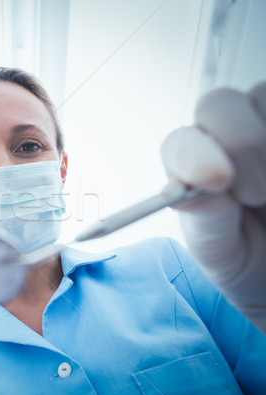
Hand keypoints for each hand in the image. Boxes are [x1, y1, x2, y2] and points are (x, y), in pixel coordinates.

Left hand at [161, 82, 265, 333]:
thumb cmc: (245, 252)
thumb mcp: (222, 250)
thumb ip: (208, 220)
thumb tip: (191, 193)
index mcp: (189, 163)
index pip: (181, 143)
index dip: (197, 156)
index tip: (218, 180)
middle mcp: (222, 133)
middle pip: (220, 104)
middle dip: (242, 144)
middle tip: (257, 194)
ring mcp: (262, 120)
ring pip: (263, 97)